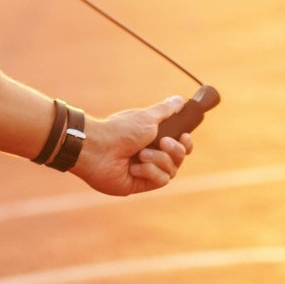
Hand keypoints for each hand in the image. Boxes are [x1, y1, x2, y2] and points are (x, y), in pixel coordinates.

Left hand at [67, 95, 194, 197]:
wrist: (98, 148)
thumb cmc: (120, 130)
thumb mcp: (147, 117)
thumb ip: (165, 110)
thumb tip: (180, 100)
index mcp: (152, 139)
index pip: (180, 145)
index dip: (186, 143)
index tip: (184, 136)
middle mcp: (151, 155)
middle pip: (179, 158)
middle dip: (175, 150)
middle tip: (163, 143)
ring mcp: (146, 171)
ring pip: (171, 170)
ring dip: (158, 160)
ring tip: (141, 155)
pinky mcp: (140, 184)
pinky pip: (160, 181)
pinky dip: (149, 172)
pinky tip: (134, 168)